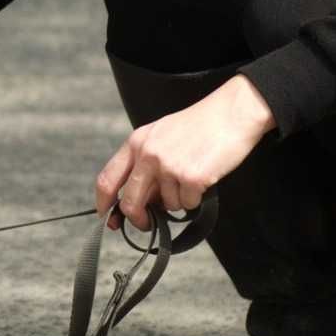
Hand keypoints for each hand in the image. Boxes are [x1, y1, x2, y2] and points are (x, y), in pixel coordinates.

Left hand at [94, 75, 275, 231]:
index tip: (107, 218)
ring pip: (166, 205)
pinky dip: (195, 199)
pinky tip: (203, 178)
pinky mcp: (191, 177)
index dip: (103, 203)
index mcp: (136, 143)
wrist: (233, 112)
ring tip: (191, 176)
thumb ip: (145, 163)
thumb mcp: (161, 135)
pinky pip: (187, 204)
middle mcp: (148, 155)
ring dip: (178, 200)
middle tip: (147, 223)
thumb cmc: (200, 125)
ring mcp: (169, 166)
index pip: (107, 179)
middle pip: (130, 203)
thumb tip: (138, 200)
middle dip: (138, 220)